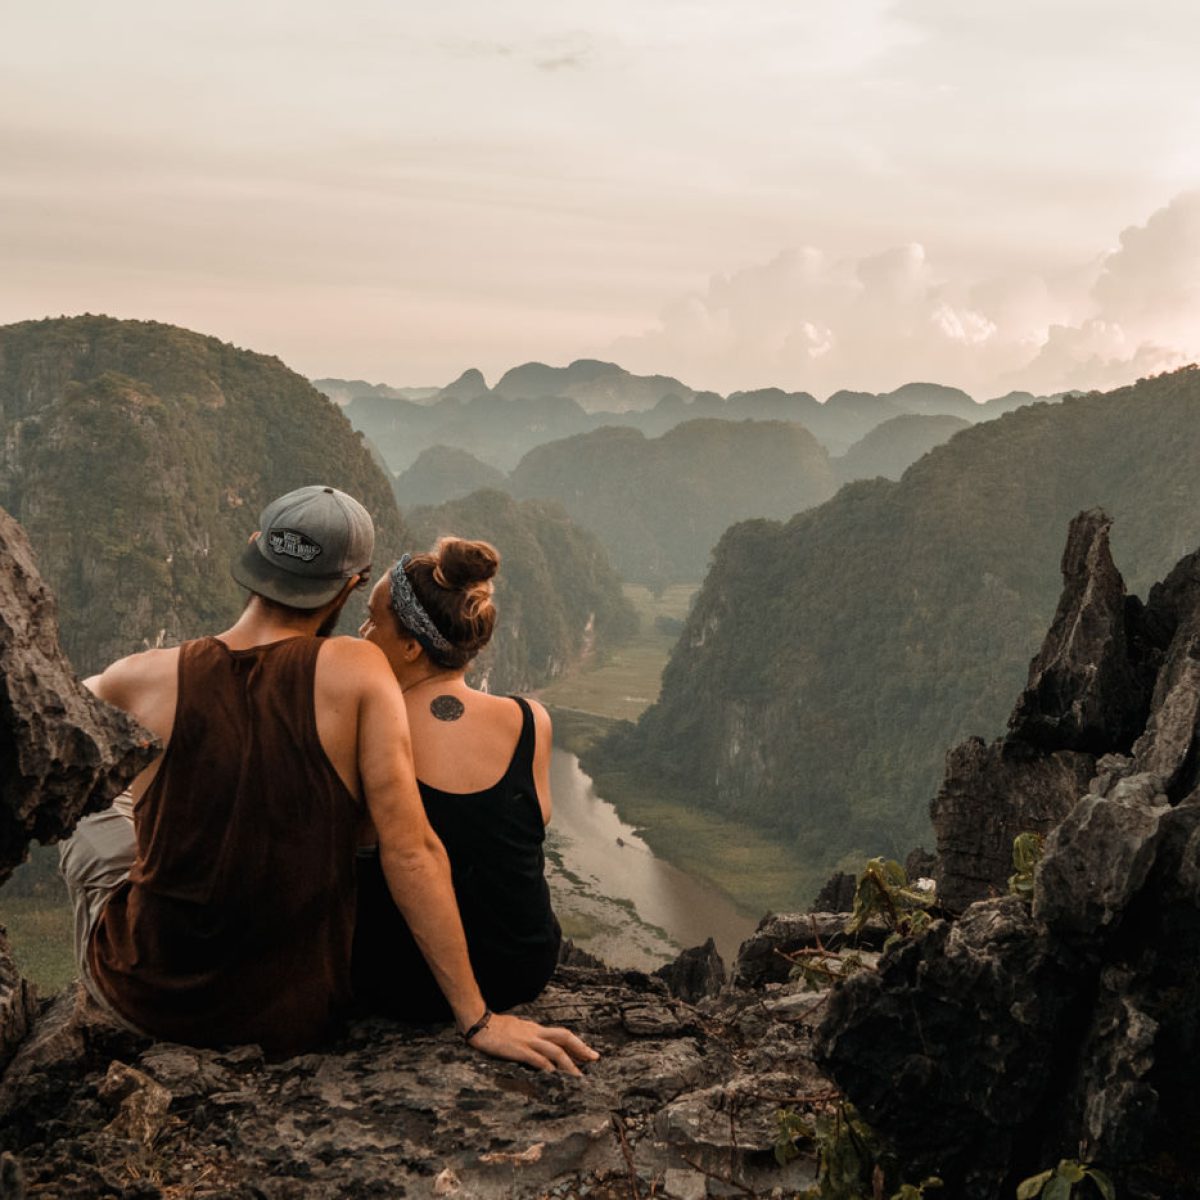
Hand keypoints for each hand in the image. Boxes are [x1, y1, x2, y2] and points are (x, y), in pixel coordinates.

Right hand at [466, 1012, 599, 1075]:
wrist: (479, 1023)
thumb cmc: (495, 1028)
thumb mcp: (517, 1030)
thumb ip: (529, 1038)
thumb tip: (539, 1049)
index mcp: (535, 1029)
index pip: (561, 1035)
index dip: (576, 1044)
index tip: (588, 1053)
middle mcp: (535, 1033)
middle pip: (564, 1037)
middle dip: (581, 1048)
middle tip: (594, 1059)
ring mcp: (527, 1040)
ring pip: (555, 1050)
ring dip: (569, 1063)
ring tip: (579, 1076)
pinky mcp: (518, 1049)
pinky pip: (537, 1058)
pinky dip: (548, 1067)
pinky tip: (555, 1075)